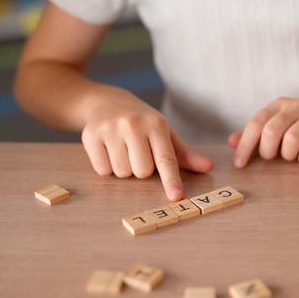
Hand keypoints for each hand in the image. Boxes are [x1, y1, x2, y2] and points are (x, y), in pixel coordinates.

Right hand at [81, 92, 213, 200]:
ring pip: (122, 173)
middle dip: (142, 170)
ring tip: (123, 150)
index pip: (166, 158)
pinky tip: (108, 150)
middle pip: (142, 171)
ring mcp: (110, 129)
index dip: (171, 179)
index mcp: (156, 124)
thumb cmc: (141, 122)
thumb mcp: (164, 133)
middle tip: (138, 154)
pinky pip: (102, 170)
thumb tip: (208, 167)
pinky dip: (107, 166)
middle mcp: (133, 125)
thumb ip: (184, 154)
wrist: (106, 101)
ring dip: (124, 169)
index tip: (176, 196)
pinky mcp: (90, 136)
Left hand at [228, 97, 298, 167]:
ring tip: (292, 156)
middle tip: (274, 158)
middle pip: (271, 131)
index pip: (256, 122)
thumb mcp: (278, 129)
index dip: (245, 145)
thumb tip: (231, 142)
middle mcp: (296, 105)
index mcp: (279, 104)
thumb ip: (255, 135)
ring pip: (292, 140)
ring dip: (288, 156)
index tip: (239, 165)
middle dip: (268, 151)